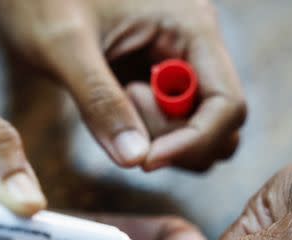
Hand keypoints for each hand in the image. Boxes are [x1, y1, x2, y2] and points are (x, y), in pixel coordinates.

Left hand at [0, 0, 244, 170]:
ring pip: (198, 131)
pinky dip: (144, 133)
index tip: (146, 161)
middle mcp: (194, 46)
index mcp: (190, 27)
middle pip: (220, 125)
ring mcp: (178, 64)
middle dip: (175, 142)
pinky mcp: (157, 80)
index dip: (194, 143)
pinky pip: (170, 126)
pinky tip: (111, 104)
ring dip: (160, 140)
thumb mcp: (63, 46)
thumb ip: (99, 101)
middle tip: (122, 118)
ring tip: (114, 104)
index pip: (228, 105)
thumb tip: (135, 160)